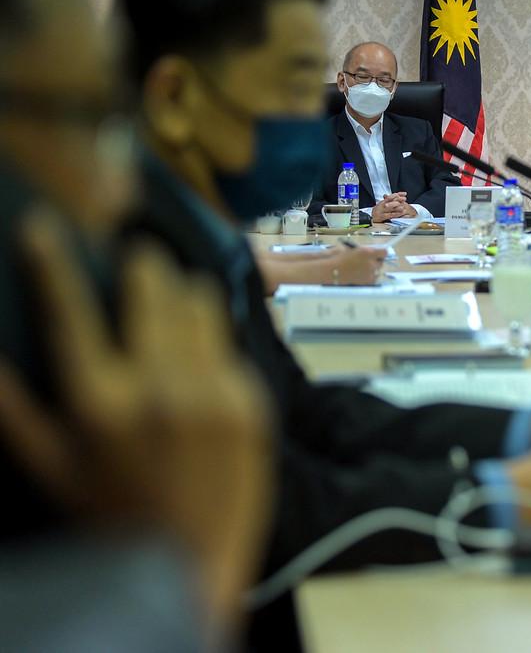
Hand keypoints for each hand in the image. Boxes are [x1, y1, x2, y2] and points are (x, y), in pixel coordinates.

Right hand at [0, 213, 271, 631]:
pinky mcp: (252, 400)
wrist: (192, 561)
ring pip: (199, 301)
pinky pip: (228, 342)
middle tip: (133, 260)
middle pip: (151, 286)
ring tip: (167, 297)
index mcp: (100, 403)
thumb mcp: (50, 466)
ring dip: (180, 290)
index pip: (72, 311)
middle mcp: (161, 388)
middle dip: (139, 265)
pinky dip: (209, 337)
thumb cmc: (109, 513)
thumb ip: (13, 409)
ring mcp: (214, 391)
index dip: (54, 261)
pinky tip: (196, 354)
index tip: (45, 223)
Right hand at [328, 245, 386, 284]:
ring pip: (377, 272)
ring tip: (361, 271)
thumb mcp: (350, 249)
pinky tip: (359, 277)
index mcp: (368, 252)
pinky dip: (368, 278)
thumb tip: (370, 251)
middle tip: (367, 263)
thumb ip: (362, 250)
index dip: (380, 253)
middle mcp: (372, 263)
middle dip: (375, 262)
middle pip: (380, 263)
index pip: (384, 252)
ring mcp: (370, 274)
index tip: (376, 254)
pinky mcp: (367, 283)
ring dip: (372, 271)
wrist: (331, 272)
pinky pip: (372, 279)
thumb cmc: (337, 258)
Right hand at [371, 192, 410, 221]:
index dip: (398, 194)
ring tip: (403, 206)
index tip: (405, 193)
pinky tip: (400, 213)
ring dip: (398, 206)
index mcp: (383, 201)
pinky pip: (390, 215)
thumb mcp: (383, 204)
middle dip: (398, 199)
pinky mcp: (382, 217)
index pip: (391, 196)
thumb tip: (398, 195)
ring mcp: (381, 211)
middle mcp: (382, 205)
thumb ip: (389, 200)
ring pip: (390, 207)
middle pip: (391, 201)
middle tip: (404, 199)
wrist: (369, 218)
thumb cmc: (378, 211)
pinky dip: (396, 214)